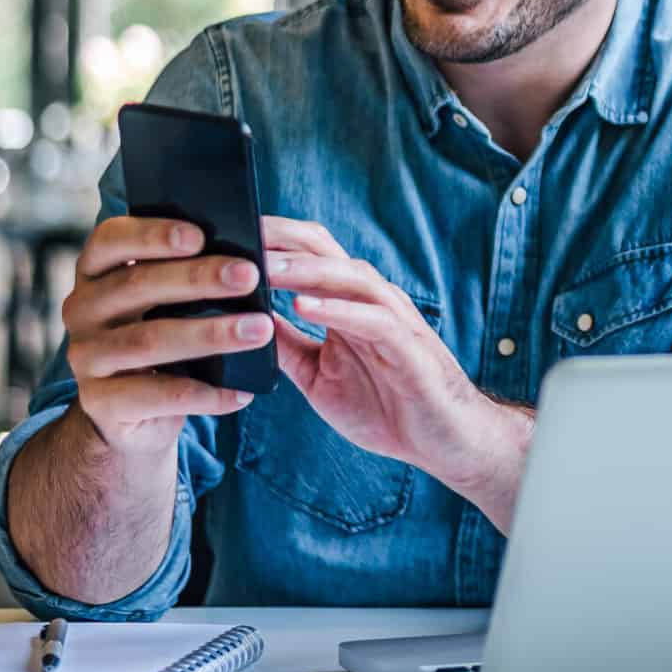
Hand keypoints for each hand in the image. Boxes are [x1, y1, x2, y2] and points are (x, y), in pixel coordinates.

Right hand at [59, 216, 270, 459]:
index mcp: (96, 271)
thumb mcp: (167, 300)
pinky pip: (157, 395)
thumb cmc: (160, 334)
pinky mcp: (100, 401)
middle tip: (249, 276)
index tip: (200, 235)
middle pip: (137, 284)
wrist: (132, 413)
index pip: (111, 239)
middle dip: (197, 278)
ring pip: (149, 340)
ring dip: (210, 334)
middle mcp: (82, 308)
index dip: (152, 234)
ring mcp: (86, 356)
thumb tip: (253, 259)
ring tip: (259, 330)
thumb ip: (191, 273)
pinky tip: (242, 391)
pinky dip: (205, 393)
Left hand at [262, 216, 533, 530]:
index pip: (307, 255)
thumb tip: (243, 319)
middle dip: (281, 240)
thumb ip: (287, 345)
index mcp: (347, 302)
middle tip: (238, 231)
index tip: (227, 231)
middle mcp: (370, 299)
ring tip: (266, 266)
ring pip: (348, 276)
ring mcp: (392, 318)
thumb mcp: (318, 376)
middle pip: (324, 251)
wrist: (444, 441)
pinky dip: (338, 309)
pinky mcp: (408, 346)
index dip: (270, 240)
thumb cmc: (384, 406)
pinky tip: (304, 305)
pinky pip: (372, 318)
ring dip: (304, 269)